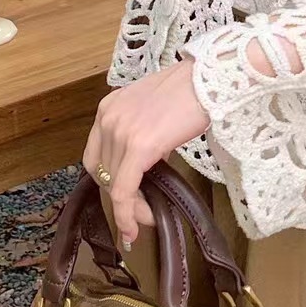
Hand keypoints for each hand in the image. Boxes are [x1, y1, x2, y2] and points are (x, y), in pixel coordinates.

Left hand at [83, 58, 210, 248]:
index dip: (107, 182)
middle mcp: (108, 119)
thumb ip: (141, 132)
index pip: (96, 156)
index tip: (124, 198)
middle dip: (120, 197)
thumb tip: (148, 161)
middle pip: (102, 173)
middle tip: (141, 212)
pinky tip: (134, 227)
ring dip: (130, 208)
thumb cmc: (190, 90)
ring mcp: (120, 132)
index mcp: (108, 108)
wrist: (209, 79)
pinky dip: (126, 214)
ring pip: (113, 185)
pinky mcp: (138, 147)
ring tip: (148, 217)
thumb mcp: (153, 108)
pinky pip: (123, 190)